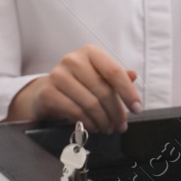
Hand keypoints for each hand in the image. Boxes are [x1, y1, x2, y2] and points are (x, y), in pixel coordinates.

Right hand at [6, 44, 141, 132]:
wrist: (44, 93)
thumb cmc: (77, 84)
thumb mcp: (97, 77)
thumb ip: (115, 76)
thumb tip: (133, 75)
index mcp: (90, 52)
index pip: (114, 72)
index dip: (128, 92)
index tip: (137, 109)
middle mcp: (73, 60)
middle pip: (103, 90)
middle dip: (116, 112)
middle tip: (121, 126)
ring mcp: (58, 75)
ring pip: (90, 103)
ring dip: (104, 120)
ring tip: (109, 128)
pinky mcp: (48, 93)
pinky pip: (75, 112)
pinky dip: (89, 123)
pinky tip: (94, 127)